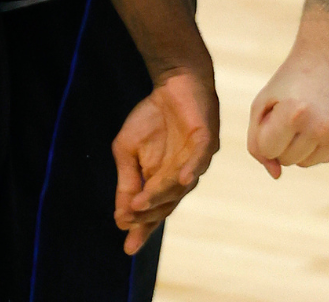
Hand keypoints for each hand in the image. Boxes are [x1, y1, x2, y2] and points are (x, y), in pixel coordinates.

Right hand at [112, 67, 219, 253]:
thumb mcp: (127, 149)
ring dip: (161, 194)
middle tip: (131, 219)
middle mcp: (183, 176)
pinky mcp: (206, 140)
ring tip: (141, 203)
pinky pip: (200, 159)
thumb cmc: (151, 116)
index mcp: (163, 180)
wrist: (174, 81)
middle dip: (149, 214)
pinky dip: (191, 169)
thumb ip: (127, 179)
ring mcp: (196, 160)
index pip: (154, 210)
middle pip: (167, 203)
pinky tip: (181, 179)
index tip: (128, 247)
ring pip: (180, 185)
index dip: (142, 227)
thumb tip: (122, 213)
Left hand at [246, 32, 328, 177]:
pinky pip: (328, 158)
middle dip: (284, 139)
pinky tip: (328, 119)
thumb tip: (275, 175)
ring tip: (311, 113)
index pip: (267, 150)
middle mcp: (322, 127)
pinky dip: (322, 144)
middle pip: (287, 160)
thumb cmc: (291, 81)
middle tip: (295, 109)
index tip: (276, 111)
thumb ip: (257, 143)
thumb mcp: (263, 103)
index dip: (267, 132)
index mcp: (294, 114)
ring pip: (307, 163)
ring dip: (303, 144)